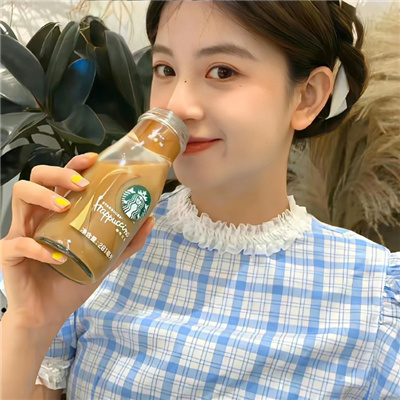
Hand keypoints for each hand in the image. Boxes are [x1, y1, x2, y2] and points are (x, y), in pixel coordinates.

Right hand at [0, 153, 154, 327]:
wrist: (49, 313)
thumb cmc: (73, 281)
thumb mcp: (106, 258)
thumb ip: (127, 241)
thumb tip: (151, 218)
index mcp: (58, 213)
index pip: (61, 179)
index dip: (74, 164)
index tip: (93, 159)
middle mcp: (39, 216)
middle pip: (37, 177)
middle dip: (58, 173)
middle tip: (81, 184)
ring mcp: (22, 232)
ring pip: (20, 196)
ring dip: (43, 196)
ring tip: (64, 207)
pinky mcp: (9, 255)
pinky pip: (17, 244)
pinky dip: (38, 248)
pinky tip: (58, 257)